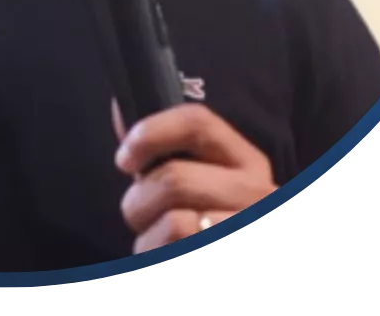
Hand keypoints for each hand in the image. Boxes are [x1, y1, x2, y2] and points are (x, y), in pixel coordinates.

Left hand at [111, 99, 277, 253]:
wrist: (229, 265)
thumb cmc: (204, 222)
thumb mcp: (201, 180)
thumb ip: (167, 150)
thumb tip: (122, 114)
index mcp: (247, 162)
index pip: (197, 122)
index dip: (150, 132)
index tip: (124, 158)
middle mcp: (257, 193)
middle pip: (175, 178)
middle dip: (140, 200)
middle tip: (141, 214)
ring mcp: (245, 228)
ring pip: (176, 223)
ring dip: (149, 235)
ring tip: (158, 239)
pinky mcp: (232, 258)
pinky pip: (175, 253)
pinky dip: (155, 256)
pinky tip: (167, 255)